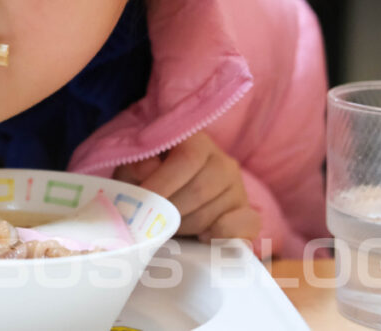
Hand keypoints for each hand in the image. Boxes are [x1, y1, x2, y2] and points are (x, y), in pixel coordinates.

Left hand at [113, 132, 260, 242]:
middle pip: (199, 190)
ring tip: (168, 224)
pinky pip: (243, 228)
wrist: (169, 198)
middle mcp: (223, 161)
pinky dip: (221, 237)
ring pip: (211, 215)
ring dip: (184, 227)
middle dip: (170, 210)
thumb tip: (148, 169)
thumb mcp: (133, 171)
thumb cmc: (148, 182)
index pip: (188, 159)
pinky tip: (201, 238)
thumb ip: (135, 168)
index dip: (164, 182)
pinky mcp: (247, 214)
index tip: (143, 201)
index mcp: (196, 142)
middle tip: (153, 218)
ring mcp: (238, 189)